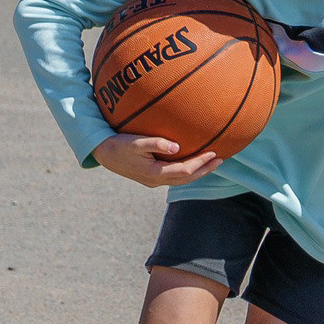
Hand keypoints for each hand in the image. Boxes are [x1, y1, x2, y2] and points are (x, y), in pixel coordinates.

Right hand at [94, 132, 221, 186]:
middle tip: (221, 159)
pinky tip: (192, 162)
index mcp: (155, 173)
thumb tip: (176, 147)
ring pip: (181, 180)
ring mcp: (153, 181)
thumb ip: (155, 143)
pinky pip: (174, 176)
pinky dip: (187, 170)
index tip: (214, 152)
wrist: (102, 154)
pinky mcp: (151, 177)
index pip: (185, 170)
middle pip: (187, 178)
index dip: (201, 162)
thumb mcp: (135, 142)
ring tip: (211, 162)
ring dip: (198, 172)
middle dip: (205, 170)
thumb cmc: (118, 144)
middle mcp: (156, 180)